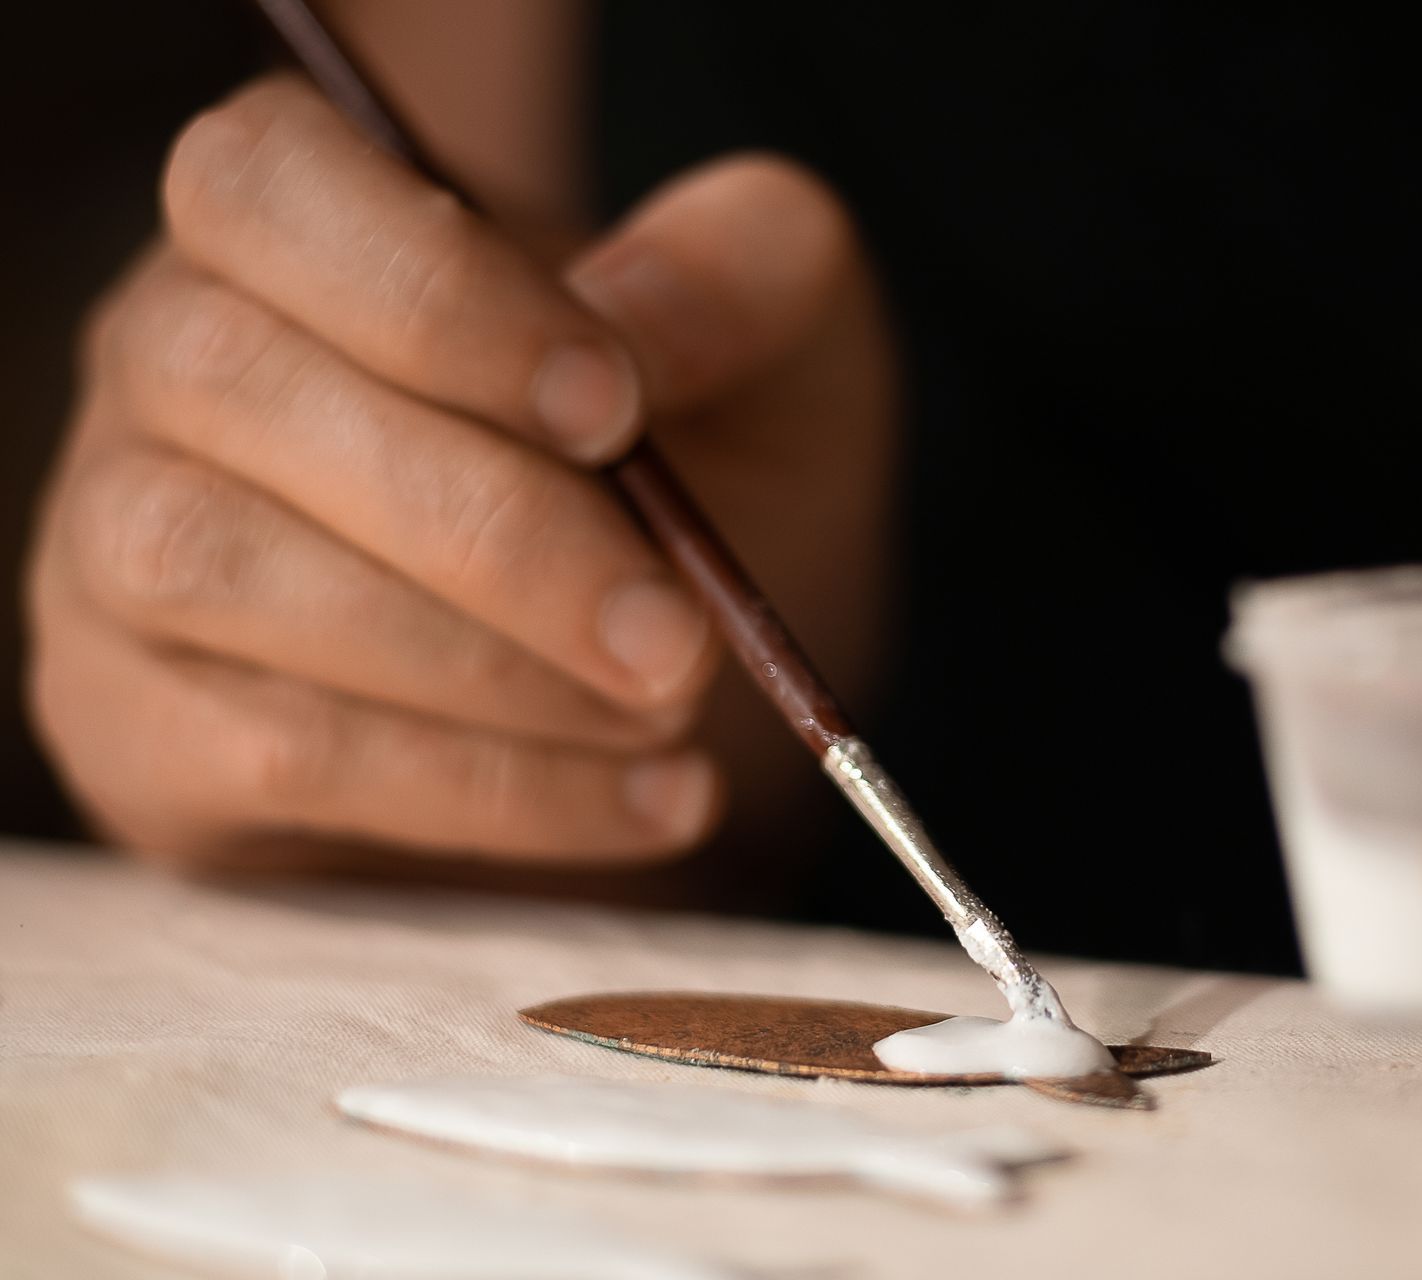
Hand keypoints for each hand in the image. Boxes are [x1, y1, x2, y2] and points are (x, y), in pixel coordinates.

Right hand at [26, 75, 893, 877]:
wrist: (677, 656)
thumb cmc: (717, 458)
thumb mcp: (784, 340)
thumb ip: (737, 276)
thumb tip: (631, 328)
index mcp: (299, 219)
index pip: (270, 183)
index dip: (433, 291)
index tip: (614, 408)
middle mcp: (168, 357)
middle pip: (234, 381)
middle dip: (489, 530)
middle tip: (678, 634)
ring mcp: (116, 540)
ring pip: (211, 567)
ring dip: (477, 668)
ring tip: (667, 714)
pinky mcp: (146, 724)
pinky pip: (268, 751)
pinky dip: (481, 792)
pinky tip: (642, 803)